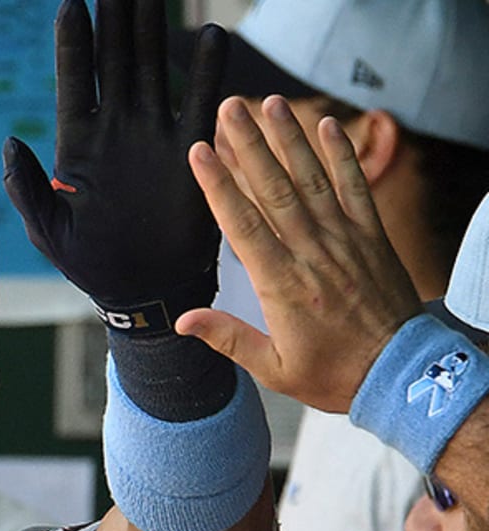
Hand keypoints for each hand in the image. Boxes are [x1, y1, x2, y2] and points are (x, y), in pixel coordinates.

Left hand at [2, 0, 226, 332]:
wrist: (142, 292)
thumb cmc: (91, 266)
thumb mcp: (50, 233)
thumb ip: (29, 189)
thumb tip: (10, 143)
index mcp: (79, 143)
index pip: (74, 78)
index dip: (73, 40)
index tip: (70, 1)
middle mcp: (117, 128)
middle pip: (117, 57)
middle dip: (118, 12)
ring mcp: (154, 133)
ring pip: (155, 65)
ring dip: (155, 23)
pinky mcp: (188, 150)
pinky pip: (199, 102)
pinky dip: (206, 70)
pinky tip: (211, 34)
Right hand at [176, 95, 420, 410]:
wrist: (397, 373)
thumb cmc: (331, 374)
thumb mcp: (273, 368)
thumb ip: (229, 338)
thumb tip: (185, 320)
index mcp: (282, 285)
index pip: (242, 225)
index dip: (219, 185)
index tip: (201, 153)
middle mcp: (312, 254)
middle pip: (274, 189)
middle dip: (249, 145)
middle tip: (229, 109)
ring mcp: (345, 240)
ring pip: (312, 179)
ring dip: (289, 138)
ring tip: (270, 104)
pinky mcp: (371, 236)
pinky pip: (355, 186)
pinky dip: (341, 154)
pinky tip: (325, 126)